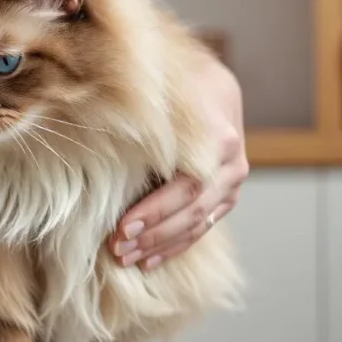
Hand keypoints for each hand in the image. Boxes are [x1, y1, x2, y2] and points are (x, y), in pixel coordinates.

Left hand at [109, 60, 247, 271]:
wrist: (210, 81)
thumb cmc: (181, 81)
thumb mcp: (170, 86)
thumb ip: (150, 111)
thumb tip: (109, 122)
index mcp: (219, 139)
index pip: (186, 186)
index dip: (154, 211)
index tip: (122, 227)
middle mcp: (232, 164)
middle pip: (192, 211)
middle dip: (153, 234)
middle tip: (117, 248)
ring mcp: (232, 182)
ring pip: (198, 224)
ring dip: (161, 246)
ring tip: (127, 258)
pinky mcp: (226, 195)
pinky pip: (203, 227)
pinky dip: (175, 246)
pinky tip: (149, 260)